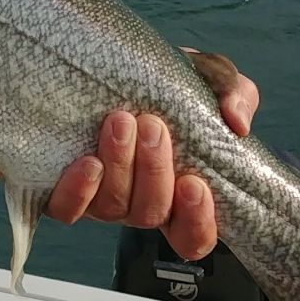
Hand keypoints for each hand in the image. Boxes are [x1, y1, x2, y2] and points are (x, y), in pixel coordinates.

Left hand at [46, 51, 259, 259]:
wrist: (106, 63)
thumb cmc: (163, 82)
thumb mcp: (206, 79)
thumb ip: (232, 93)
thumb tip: (237, 122)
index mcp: (175, 194)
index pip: (192, 237)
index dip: (196, 221)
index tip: (195, 182)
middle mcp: (136, 203)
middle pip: (150, 213)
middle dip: (154, 172)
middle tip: (152, 125)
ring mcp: (98, 199)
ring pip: (112, 207)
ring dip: (119, 166)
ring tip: (121, 122)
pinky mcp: (63, 188)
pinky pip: (65, 208)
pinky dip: (77, 191)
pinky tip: (88, 162)